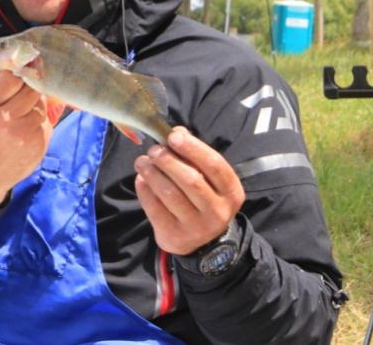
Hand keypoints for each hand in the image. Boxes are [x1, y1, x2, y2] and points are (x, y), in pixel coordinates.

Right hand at [0, 68, 52, 206]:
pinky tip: (23, 129)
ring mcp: (22, 135)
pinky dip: (37, 121)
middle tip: (20, 93)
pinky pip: (45, 122)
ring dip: (32, 105)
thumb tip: (4, 63)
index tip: (15, 77)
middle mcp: (2, 120)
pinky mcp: (36, 147)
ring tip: (19, 114)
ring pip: (40, 104)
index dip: (15, 75)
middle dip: (26, 87)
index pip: (11, 77)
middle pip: (30, 88)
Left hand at [134, 126, 244, 255]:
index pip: (214, 165)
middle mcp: (218, 212)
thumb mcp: (207, 178)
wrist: (200, 240)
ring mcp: (197, 227)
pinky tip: (141, 179)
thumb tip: (177, 132)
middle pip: (191, 180)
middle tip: (153, 150)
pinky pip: (155, 209)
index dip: (192, 148)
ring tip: (142, 162)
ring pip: (171, 194)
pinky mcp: (176, 237)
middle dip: (168, 161)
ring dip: (152, 173)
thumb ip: (194, 154)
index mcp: (231, 192)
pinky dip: (144, 191)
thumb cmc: (202, 197)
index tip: (172, 136)